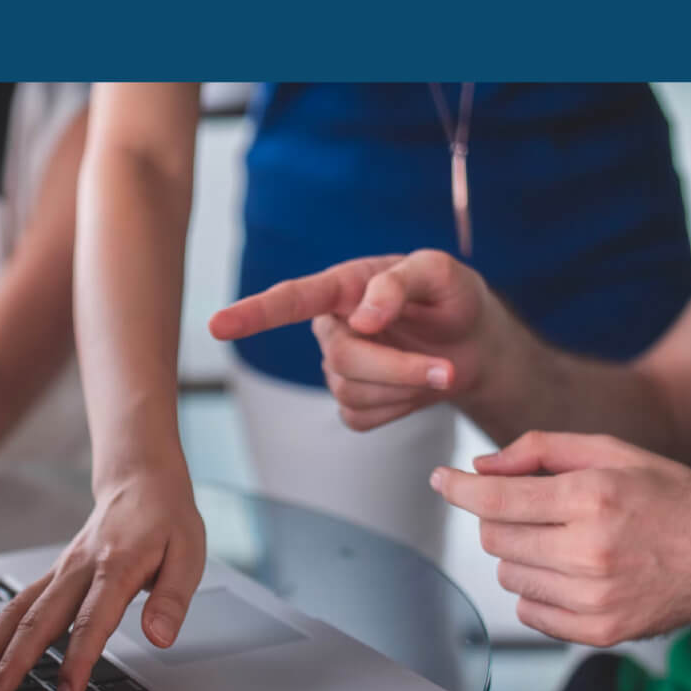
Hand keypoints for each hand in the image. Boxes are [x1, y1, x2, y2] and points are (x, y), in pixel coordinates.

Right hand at [0, 466, 206, 690]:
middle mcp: (80, 569)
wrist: (140, 479)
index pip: (91, 622)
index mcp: (116, 567)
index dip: (77, 662)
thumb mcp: (189, 554)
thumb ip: (172, 599)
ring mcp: (62, 570)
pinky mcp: (55, 574)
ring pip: (19, 611)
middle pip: (39, 620)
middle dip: (14, 664)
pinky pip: (20, 603)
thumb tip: (160, 637)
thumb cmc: (167, 519)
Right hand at [207, 249, 515, 430]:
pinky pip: (361, 418)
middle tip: (446, 370)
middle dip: (397, 368)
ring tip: (440, 369)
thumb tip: (363, 317)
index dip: (252, 314)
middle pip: (342, 359)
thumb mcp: (440, 273)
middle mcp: (332, 326)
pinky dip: (400, 408)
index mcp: (343, 286)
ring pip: (352, 392)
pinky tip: (416, 389)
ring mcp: (339, 368)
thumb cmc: (452, 297)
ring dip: (406, 387)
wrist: (474, 344)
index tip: (216, 325)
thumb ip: (399, 283)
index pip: (290, 300)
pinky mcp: (353, 403)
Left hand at [432, 431, 690, 645]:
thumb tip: (481, 468)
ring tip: (565, 542)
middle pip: (495, 537)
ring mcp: (593, 598)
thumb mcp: (614, 453)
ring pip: (507, 575)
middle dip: (502, 518)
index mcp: (593, 498)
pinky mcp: (597, 632)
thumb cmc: (673, 500)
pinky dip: (537, 592)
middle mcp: (590, 551)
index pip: (497, 499)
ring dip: (521, 555)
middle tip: (537, 509)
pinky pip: (528, 612)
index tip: (442, 480)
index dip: (459, 488)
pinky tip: (573, 573)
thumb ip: (542, 450)